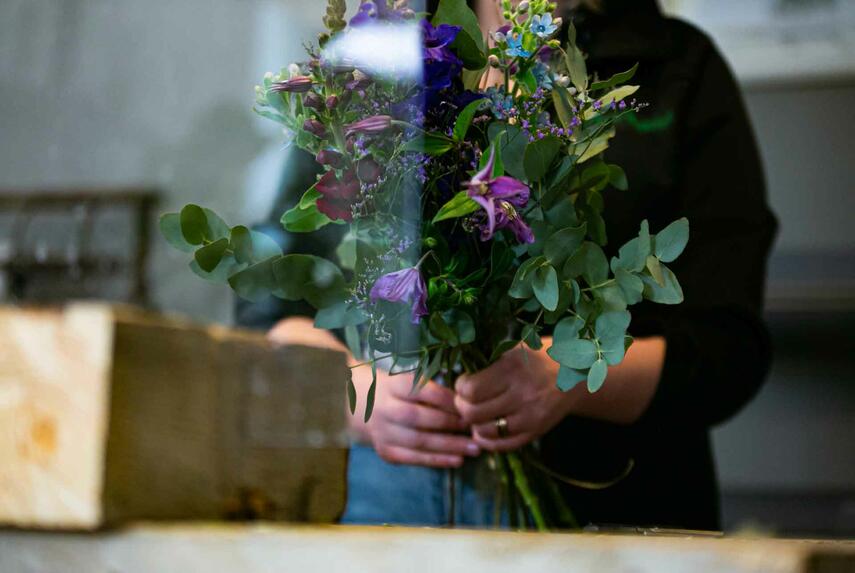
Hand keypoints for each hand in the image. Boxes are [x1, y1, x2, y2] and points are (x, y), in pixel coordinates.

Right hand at [267, 317, 479, 467]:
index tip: (471, 402)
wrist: (354, 406)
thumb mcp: (405, 375)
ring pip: (419, 442)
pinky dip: (437, 461)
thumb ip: (431, 380)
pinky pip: (413, 459)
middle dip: (451, 424)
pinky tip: (458, 460)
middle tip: (478, 426)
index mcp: (392, 384)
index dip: (446, 398)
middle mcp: (385, 408)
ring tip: (475, 448)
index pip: (421, 391)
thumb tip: (470, 383)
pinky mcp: (386, 451)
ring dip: (450, 447)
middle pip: (420, 418)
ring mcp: (384, 432)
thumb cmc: (394, 388)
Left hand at [455, 342, 574, 451]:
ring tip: (477, 414)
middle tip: (465, 401)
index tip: (464, 383)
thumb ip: (489, 364)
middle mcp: (522, 394)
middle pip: (473, 413)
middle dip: (462, 407)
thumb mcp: (515, 350)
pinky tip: (486, 430)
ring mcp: (531, 416)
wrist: (577, 371)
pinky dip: (488, 441)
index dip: (460, 387)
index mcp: (513, 369)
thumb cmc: (541, 355)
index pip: (470, 389)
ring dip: (474, 425)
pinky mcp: (537, 431)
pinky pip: (503, 446)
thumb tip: (459, 381)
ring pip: (485, 432)